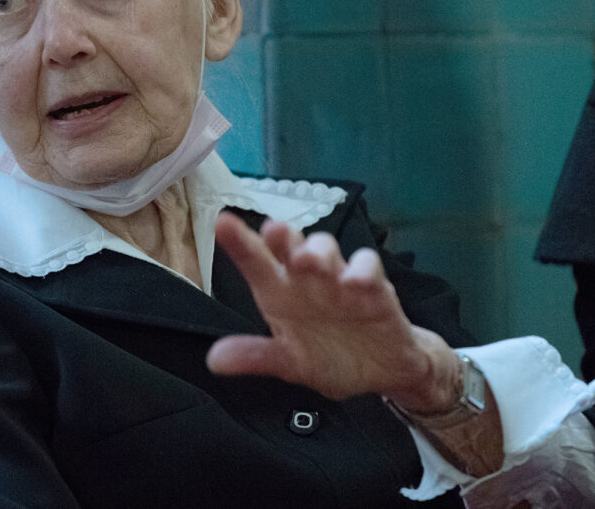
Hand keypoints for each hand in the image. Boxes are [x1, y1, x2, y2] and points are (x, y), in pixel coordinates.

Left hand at [206, 212, 457, 411]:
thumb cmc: (330, 357)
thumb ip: (256, 357)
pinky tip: (354, 283)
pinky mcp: (376, 290)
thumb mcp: (291, 364)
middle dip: (283, 237)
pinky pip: (369, 269)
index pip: (257, 263)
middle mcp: (307, 279)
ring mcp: (341, 280)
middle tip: (273, 231)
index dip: (240, 243)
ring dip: (319, 251)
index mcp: (281, 293)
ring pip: (328, 250)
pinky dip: (363, 271)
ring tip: (308, 260)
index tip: (222, 222)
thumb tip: (212, 361)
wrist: (382, 372)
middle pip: (293, 247)